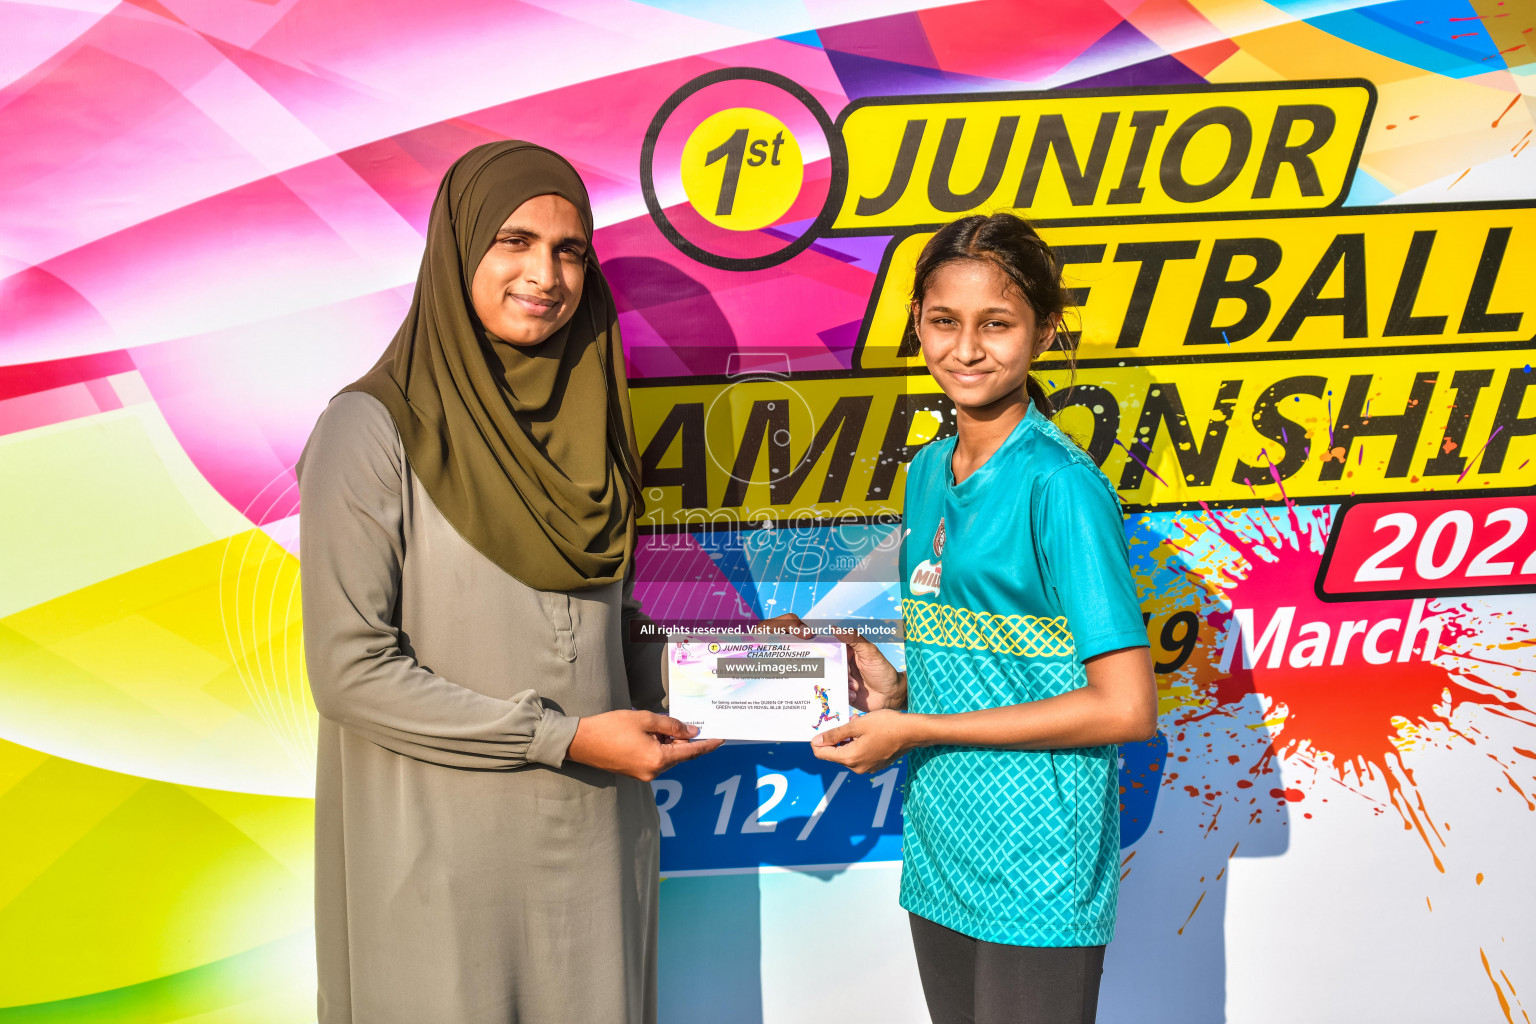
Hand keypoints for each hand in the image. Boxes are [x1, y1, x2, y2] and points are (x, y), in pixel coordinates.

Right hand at [567, 710, 722, 781]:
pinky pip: (656, 759)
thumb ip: (671, 725)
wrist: (582, 742)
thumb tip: (691, 730)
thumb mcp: (644, 720)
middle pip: (679, 755)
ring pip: (668, 757)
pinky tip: (654, 733)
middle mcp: (654, 771)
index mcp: (658, 759)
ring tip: (662, 724)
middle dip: (685, 739)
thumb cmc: (611, 728)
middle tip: (690, 721)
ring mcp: (644, 774)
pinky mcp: (636, 772)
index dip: (707, 744)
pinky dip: (660, 747)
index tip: (721, 739)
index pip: (691, 752)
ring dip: (671, 742)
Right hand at [759, 613, 904, 711]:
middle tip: (831, 673)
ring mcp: (842, 680)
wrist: (892, 696)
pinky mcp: (842, 694)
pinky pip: (833, 694)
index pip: (829, 648)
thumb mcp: (870, 652)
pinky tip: (852, 695)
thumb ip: (854, 639)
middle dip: (829, 671)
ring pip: (829, 681)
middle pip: (826, 666)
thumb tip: (834, 628)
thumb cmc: (883, 671)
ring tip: (854, 686)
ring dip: (841, 683)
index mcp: (847, 653)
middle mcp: (842, 666)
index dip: (819, 648)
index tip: (810, 650)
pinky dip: (841, 694)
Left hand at [810, 709, 913, 773]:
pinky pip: (859, 755)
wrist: (912, 732)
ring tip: (857, 724)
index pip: (822, 753)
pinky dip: (858, 744)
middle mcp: (857, 768)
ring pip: (848, 753)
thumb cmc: (886, 725)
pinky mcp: (875, 765)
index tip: (821, 728)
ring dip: (848, 740)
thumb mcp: (857, 725)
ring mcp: (867, 768)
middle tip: (846, 721)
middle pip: (835, 754)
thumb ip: (835, 734)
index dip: (818, 741)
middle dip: (836, 738)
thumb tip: (816, 741)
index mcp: (850, 758)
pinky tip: (866, 732)